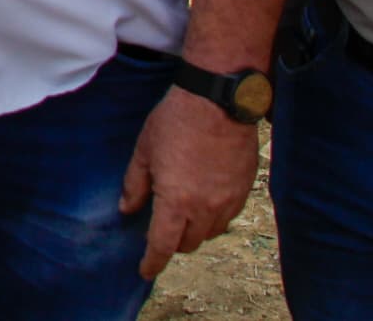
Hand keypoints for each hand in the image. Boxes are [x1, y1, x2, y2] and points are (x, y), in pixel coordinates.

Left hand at [119, 83, 259, 279]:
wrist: (218, 102)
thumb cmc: (175, 122)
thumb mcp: (144, 151)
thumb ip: (135, 184)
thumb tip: (127, 209)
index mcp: (176, 201)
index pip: (162, 245)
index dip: (152, 262)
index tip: (145, 270)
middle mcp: (205, 208)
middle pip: (189, 243)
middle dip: (174, 243)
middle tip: (162, 229)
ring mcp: (228, 201)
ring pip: (210, 233)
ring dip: (195, 231)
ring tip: (183, 213)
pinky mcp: (245, 190)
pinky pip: (228, 217)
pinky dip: (214, 218)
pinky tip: (205, 201)